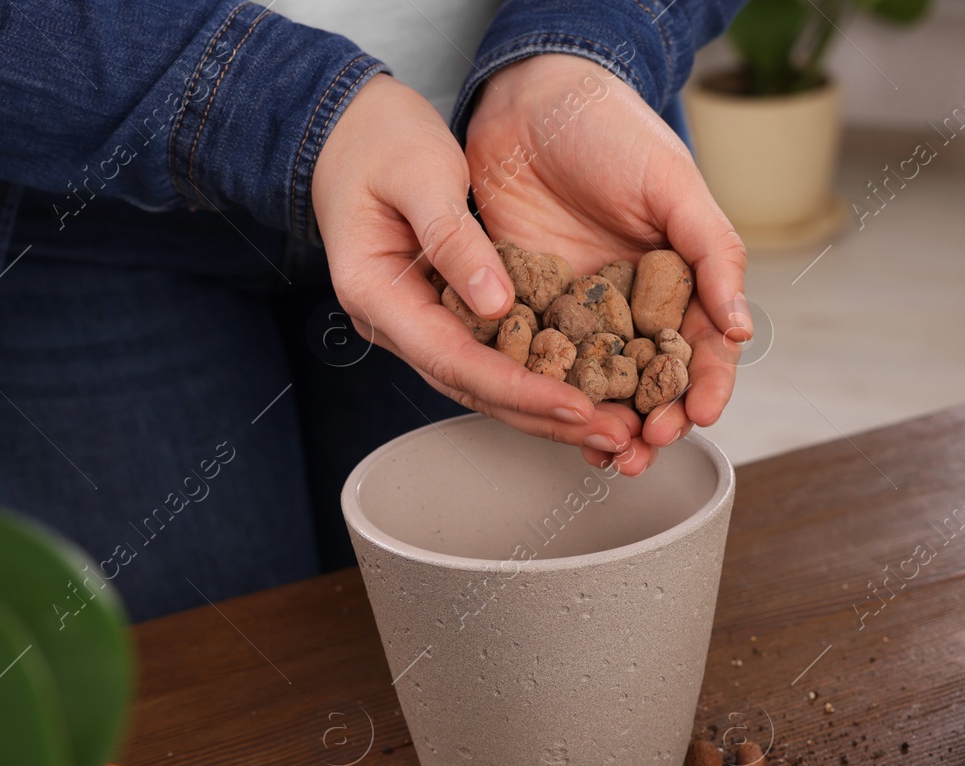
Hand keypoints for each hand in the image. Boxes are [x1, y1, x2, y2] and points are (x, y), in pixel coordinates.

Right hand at [312, 75, 639, 456]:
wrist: (351, 130)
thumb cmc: (377, 141)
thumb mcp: (419, 173)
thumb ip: (452, 237)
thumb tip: (495, 302)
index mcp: (377, 295)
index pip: (454, 360)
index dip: (518, 389)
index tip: (574, 405)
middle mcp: (397, 323)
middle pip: (474, 389)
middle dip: (544, 417)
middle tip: (612, 436)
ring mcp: (420, 323)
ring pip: (486, 383)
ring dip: (548, 408)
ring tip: (611, 424)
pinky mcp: (447, 313)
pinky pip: (495, 354)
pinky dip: (539, 374)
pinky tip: (586, 386)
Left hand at [465, 54, 749, 474]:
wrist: (528, 96)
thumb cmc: (612, 129)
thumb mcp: (673, 184)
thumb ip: (711, 252)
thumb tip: (743, 327)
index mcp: (678, 280)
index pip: (701, 350)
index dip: (705, 387)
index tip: (700, 417)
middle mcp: (631, 306)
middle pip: (650, 383)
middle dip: (653, 424)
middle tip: (644, 450)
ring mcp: (577, 312)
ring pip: (596, 387)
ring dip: (602, 427)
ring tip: (604, 457)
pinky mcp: (525, 308)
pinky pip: (537, 363)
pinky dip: (543, 398)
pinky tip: (547, 424)